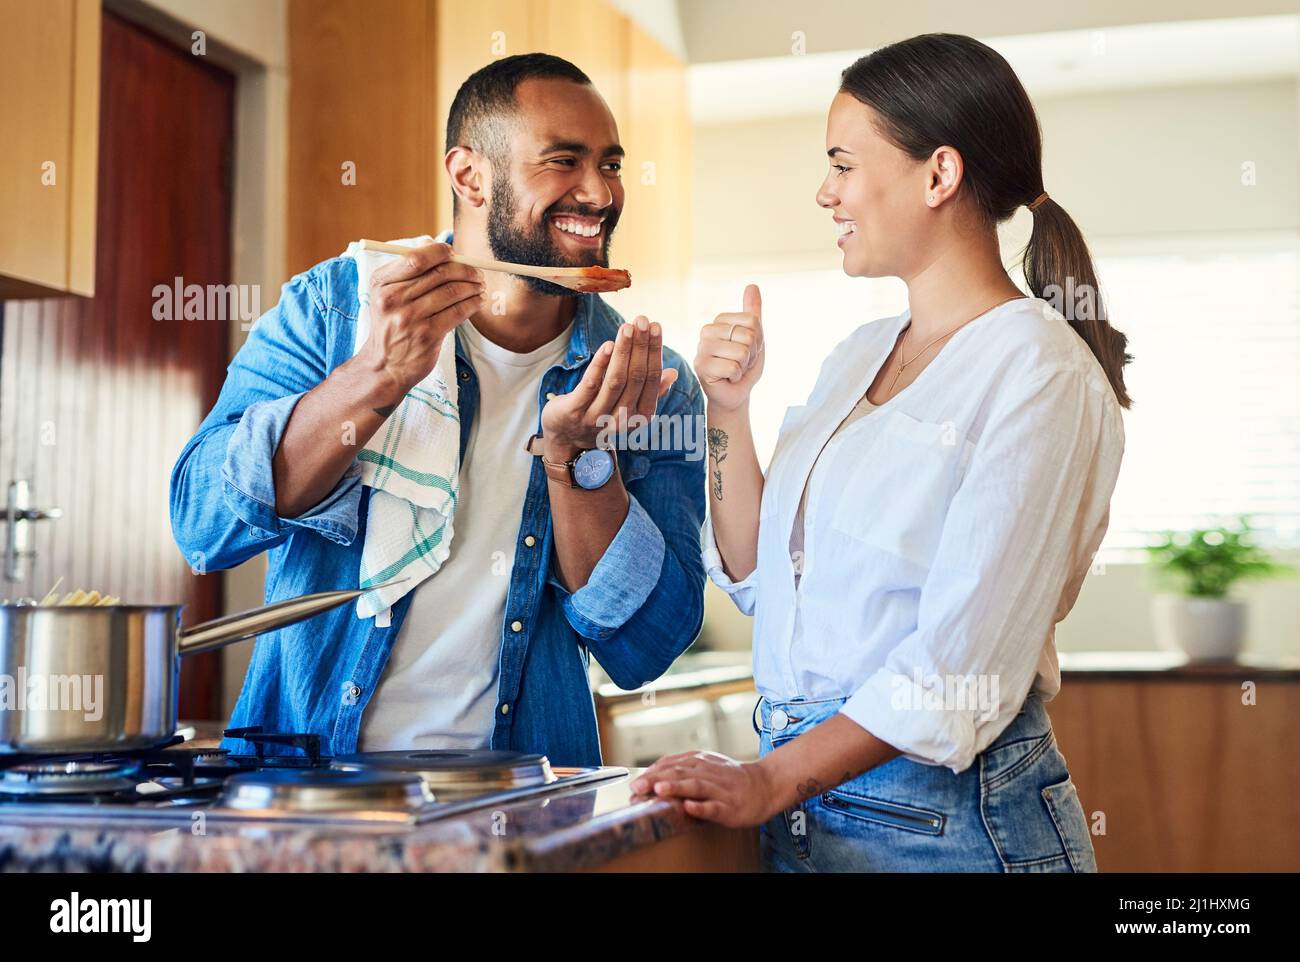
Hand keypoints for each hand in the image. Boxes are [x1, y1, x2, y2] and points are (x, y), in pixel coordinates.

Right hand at [356, 242, 484, 396]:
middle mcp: (393, 299)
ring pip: (452, 292)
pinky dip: (472, 304)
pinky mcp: (427, 335)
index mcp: (382, 283)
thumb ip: (406, 270)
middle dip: (464, 269)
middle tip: (476, 271)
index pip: (416, 258)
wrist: (385, 365)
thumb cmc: (390, 324)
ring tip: (479, 285)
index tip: (454, 253)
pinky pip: (458, 312)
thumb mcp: (386, 294)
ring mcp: (410, 318)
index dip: (440, 252)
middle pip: (440, 273)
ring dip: (472, 286)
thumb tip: (435, 244)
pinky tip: (477, 301)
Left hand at [540, 316, 676, 457]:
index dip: (654, 352)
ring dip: (623, 351)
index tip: (656, 327)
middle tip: (642, 320)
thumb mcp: (630, 409)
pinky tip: (608, 345)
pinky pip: (591, 385)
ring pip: (616, 380)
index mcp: (640, 417)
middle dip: (641, 346)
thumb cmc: (602, 417)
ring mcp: (597, 417)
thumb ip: (651, 392)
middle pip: (636, 378)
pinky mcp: (575, 411)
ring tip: (627, 327)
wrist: (566, 441)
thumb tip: (672, 373)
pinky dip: (600, 364)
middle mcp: (622, 419)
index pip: (651, 380)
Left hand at [628, 750, 779, 827]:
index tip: (634, 784)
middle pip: (679, 772)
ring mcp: (719, 789)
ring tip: (659, 790)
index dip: (651, 773)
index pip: (671, 764)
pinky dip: (702, 806)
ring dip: (676, 787)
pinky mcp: (730, 806)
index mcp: (699, 762)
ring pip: (696, 785)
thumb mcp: (705, 766)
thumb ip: (681, 768)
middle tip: (637, 787)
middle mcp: (708, 772)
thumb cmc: (730, 778)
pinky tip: (690, 807)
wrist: (764, 785)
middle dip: (656, 779)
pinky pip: (714, 806)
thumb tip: (652, 776)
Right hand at [695, 284, 763, 412]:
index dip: (758, 341)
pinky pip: (732, 367)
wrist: (736, 393)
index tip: (747, 350)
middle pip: (748, 336)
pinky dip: (736, 377)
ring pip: (741, 352)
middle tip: (741, 363)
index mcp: (719, 321)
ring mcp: (701, 348)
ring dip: (743, 366)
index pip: (753, 322)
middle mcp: (707, 331)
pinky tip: (727, 378)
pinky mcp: (700, 366)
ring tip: (734, 370)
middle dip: (751, 354)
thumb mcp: (754, 337)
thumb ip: (753, 312)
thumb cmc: (744, 365)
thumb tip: (752, 285)